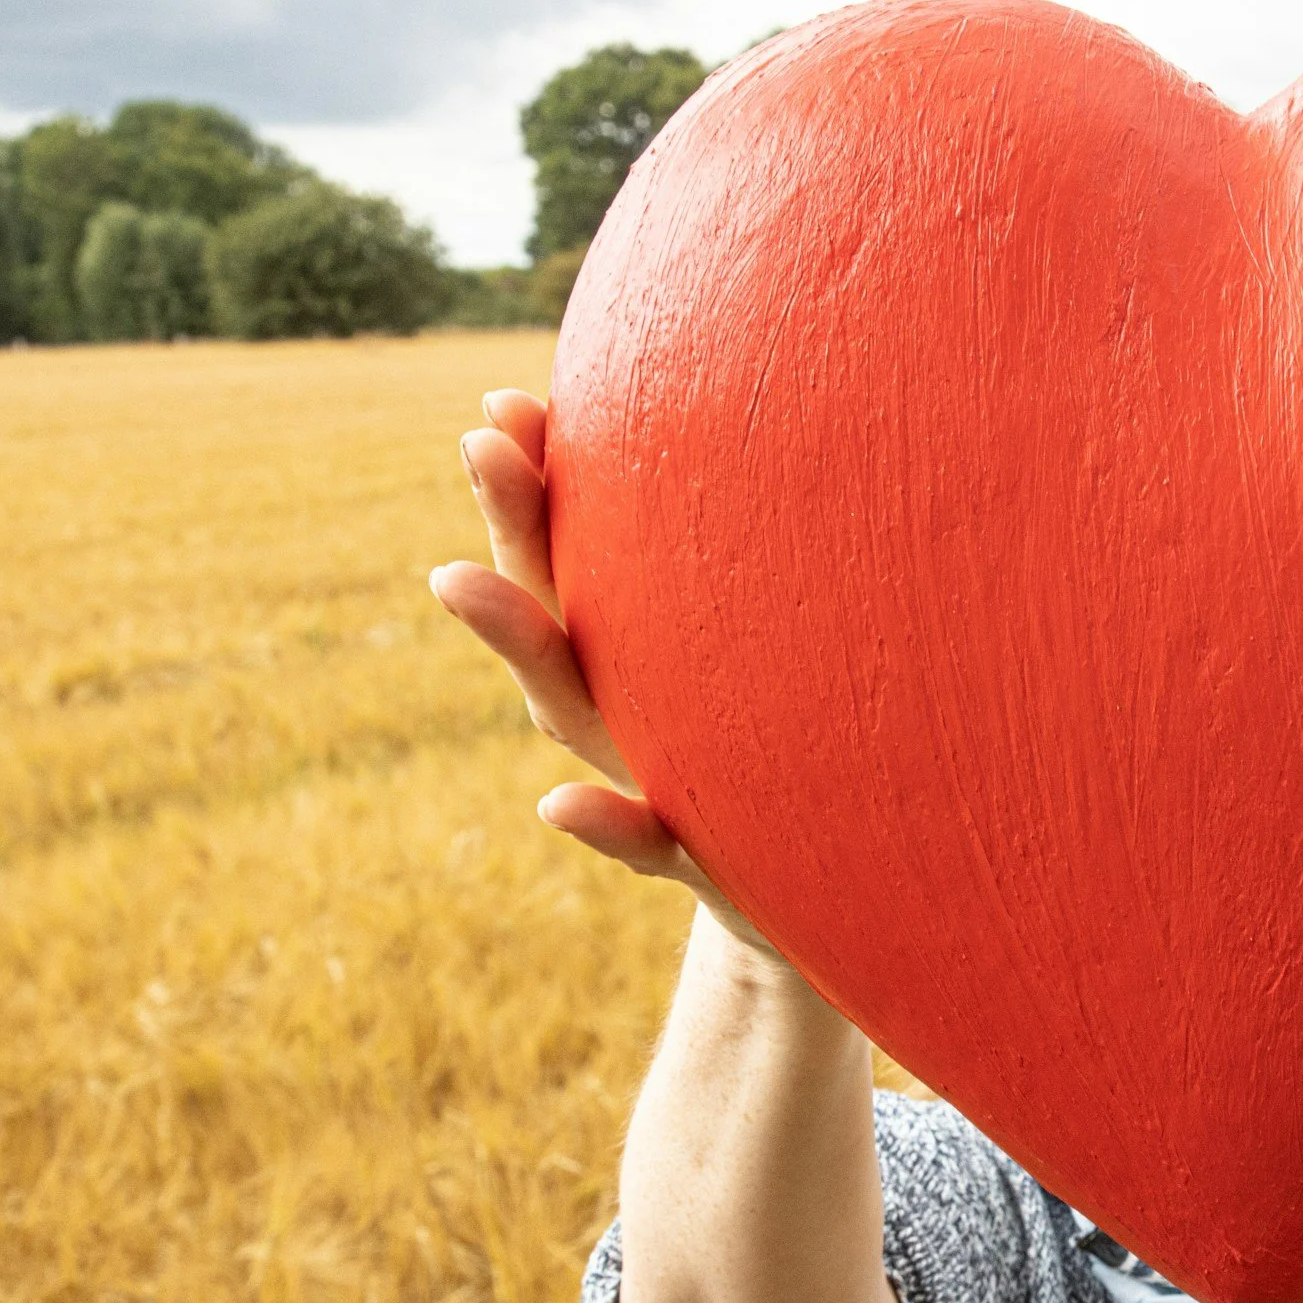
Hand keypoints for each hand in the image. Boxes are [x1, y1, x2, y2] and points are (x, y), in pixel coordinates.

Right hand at [428, 388, 780, 959]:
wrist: (845, 900)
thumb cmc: (804, 758)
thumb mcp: (783, 663)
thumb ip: (760, 579)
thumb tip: (786, 432)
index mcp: (644, 657)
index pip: (578, 555)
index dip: (537, 486)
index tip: (502, 402)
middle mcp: (627, 714)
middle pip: (556, 611)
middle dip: (516, 527)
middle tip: (477, 439)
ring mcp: (655, 785)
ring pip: (573, 712)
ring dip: (521, 646)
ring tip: (457, 580)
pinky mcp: (704, 865)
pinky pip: (651, 845)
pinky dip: (605, 827)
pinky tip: (560, 806)